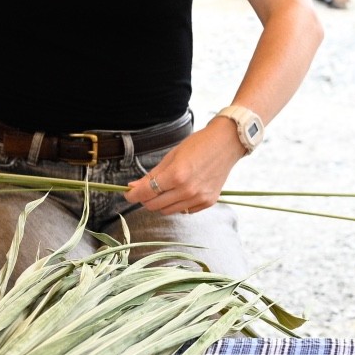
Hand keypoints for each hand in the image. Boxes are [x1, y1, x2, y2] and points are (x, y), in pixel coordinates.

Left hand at [121, 120, 240, 214]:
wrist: (226, 143)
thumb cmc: (198, 145)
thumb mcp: (171, 156)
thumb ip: (152, 175)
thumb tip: (133, 187)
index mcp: (176, 175)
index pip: (146, 193)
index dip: (132, 195)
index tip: (128, 194)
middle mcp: (187, 190)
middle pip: (154, 206)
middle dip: (145, 199)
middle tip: (145, 190)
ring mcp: (199, 198)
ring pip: (168, 211)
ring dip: (161, 203)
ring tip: (164, 189)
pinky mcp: (208, 202)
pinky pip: (185, 210)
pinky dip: (178, 204)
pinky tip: (182, 191)